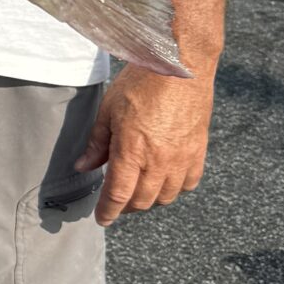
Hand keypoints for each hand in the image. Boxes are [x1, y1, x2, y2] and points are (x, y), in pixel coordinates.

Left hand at [81, 66, 215, 224]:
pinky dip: (175, 188)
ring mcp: (182, 158)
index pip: (118, 195)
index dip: (108, 211)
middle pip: (142, 201)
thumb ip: (97, 143)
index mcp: (132, 151)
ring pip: (166, 196)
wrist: (182, 65)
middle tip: (116, 202)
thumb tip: (83, 167)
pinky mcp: (199, 150)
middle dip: (126, 207)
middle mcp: (159, 161)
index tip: (102, 219)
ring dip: (150, 200)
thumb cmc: (141, 83)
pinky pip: (189, 182)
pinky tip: (164, 180)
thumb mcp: (109, 110)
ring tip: (138, 191)